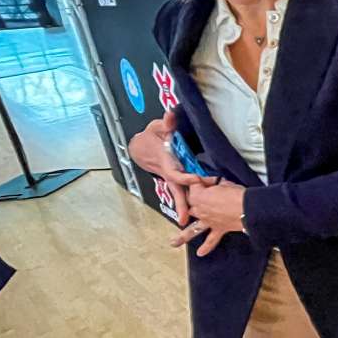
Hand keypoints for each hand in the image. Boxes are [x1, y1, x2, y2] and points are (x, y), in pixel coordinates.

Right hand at [128, 110, 214, 225]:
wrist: (141, 145)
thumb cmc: (152, 136)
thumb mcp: (158, 126)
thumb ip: (166, 122)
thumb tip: (170, 115)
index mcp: (166, 161)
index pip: (175, 173)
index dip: (184, 177)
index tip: (196, 180)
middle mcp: (169, 172)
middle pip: (176, 190)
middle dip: (181, 204)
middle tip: (186, 218)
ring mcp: (171, 178)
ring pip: (179, 194)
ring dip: (183, 207)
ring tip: (188, 223)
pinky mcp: (175, 179)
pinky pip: (181, 191)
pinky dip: (186, 202)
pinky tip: (192, 214)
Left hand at [170, 181, 245, 256]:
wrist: (247, 208)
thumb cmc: (236, 193)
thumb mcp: (224, 182)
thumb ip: (215, 183)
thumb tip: (214, 184)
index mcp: (199, 196)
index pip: (193, 187)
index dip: (199, 183)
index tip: (207, 181)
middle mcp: (200, 210)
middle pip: (190, 207)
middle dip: (191, 204)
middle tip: (200, 199)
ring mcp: (208, 221)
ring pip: (192, 229)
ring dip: (183, 237)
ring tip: (174, 243)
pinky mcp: (218, 230)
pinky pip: (211, 240)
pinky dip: (206, 247)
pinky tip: (200, 253)